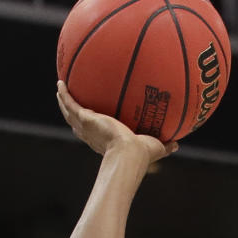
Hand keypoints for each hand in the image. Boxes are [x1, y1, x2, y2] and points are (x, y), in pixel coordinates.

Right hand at [56, 81, 177, 166]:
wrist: (128, 154)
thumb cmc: (141, 155)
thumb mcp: (155, 148)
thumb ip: (165, 145)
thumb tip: (177, 144)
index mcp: (105, 142)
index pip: (96, 133)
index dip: (93, 127)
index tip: (93, 120)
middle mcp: (93, 135)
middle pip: (78, 123)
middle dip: (74, 113)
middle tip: (71, 103)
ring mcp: (86, 127)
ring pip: (70, 112)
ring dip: (63, 102)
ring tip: (59, 89)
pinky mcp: (84, 118)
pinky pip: (70, 103)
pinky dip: (64, 93)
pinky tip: (60, 82)